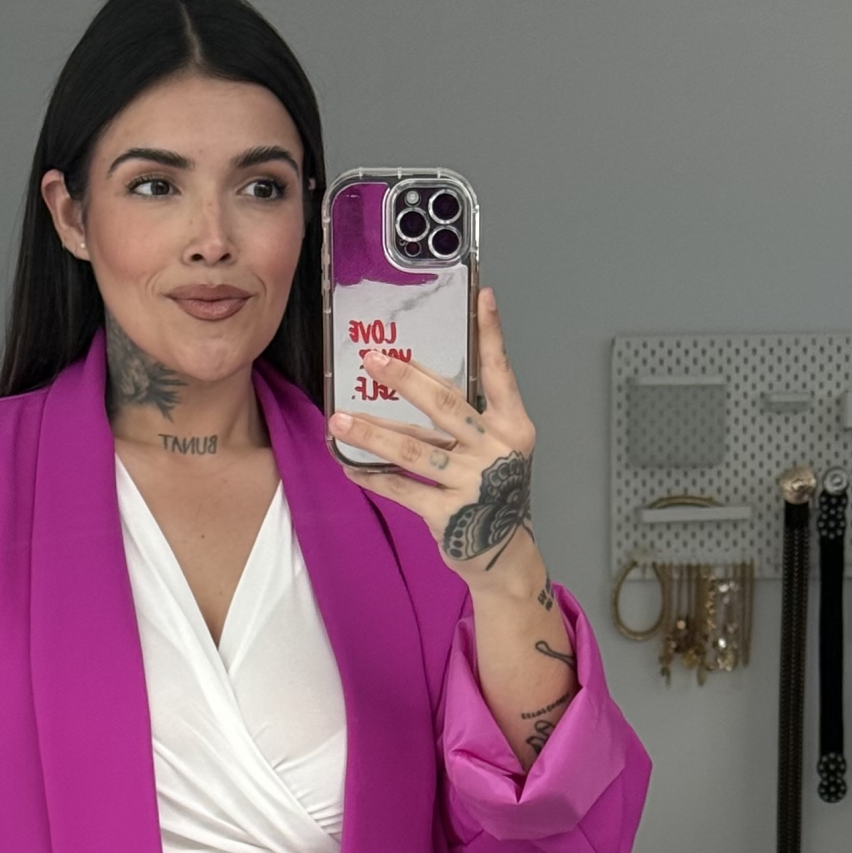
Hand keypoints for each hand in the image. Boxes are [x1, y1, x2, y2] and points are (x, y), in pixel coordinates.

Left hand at [327, 287, 541, 589]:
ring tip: (339, 420)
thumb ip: (463, 418)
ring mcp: (472, 483)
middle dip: (406, 380)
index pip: (501, 373)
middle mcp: (495, 451)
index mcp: (512, 427)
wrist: (506, 555)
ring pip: (414, 449)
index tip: (482, 296)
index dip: (491, 335)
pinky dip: (374, 477)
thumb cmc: (494, 493)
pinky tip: (349, 466)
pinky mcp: (448, 514)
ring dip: (372, 433)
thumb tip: (411, 380)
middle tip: (372, 359)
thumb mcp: (493, 449)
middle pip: (446, 405)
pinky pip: (402, 489)